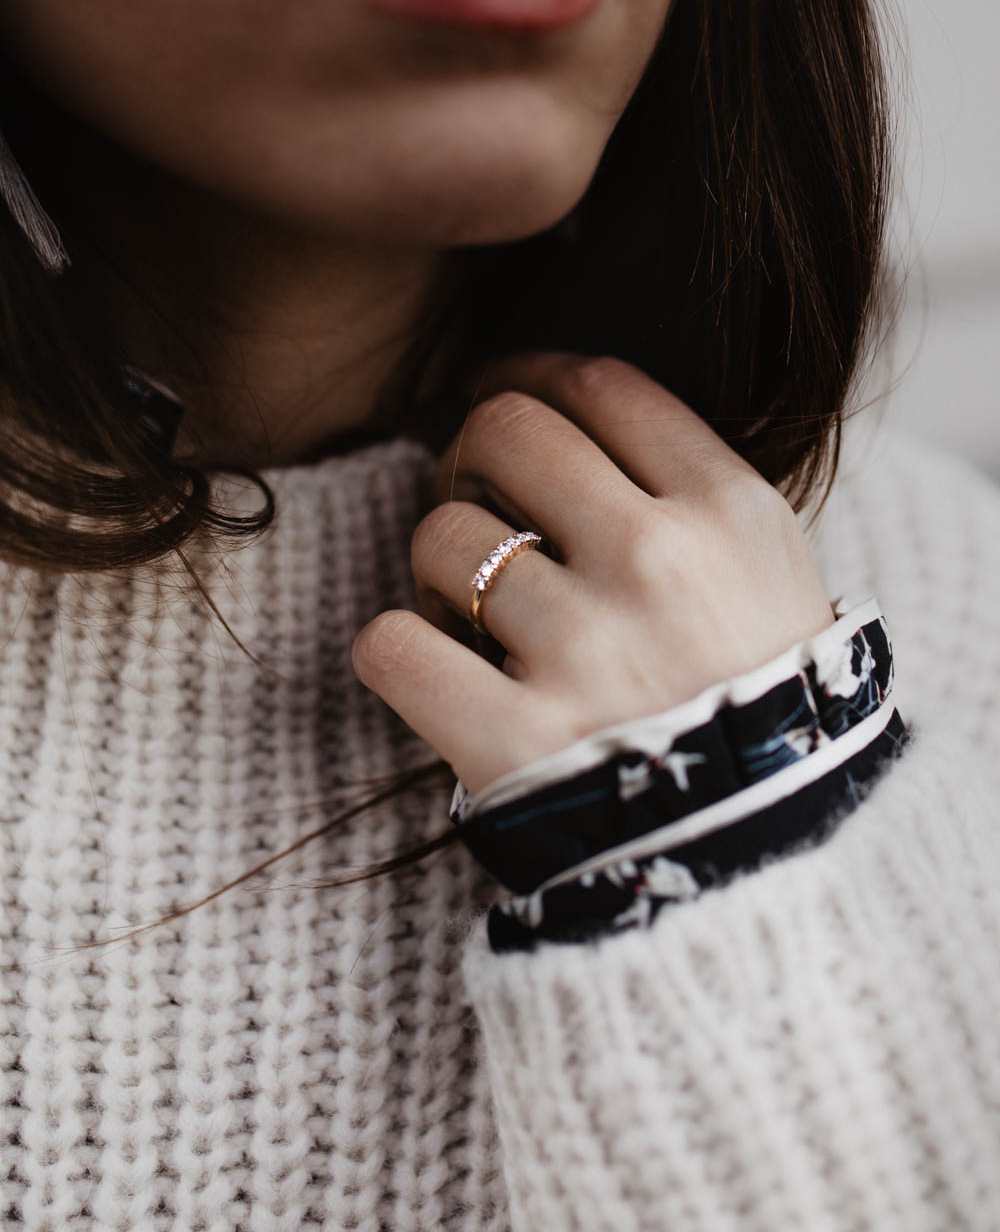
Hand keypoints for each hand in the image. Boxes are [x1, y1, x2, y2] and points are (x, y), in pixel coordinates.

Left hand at [352, 353, 835, 797]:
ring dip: (438, 569)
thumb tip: (567, 423)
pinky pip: (389, 645)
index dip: (531, 372)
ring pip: (441, 537)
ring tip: (470, 615)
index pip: (600, 384)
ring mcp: (584, 649)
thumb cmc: (762, 707)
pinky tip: (434, 670)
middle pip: (507, 430)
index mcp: (728, 513)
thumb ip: (689, 494)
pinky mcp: (513, 739)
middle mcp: (656, 563)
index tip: (504, 392)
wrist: (764, 860)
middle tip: (477, 502)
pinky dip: (396, 652)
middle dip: (472, 454)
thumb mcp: (774, 576)